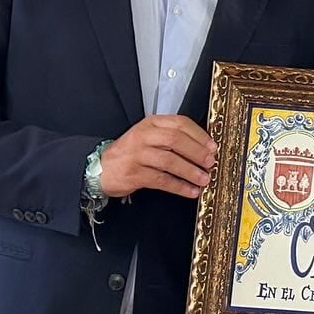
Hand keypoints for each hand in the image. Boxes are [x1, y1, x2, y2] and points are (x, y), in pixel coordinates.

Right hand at [99, 115, 215, 198]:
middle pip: (176, 140)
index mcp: (152, 123)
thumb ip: (172, 137)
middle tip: (211, 163)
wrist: (101, 168)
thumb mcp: (149, 136)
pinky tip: (191, 191)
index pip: (180, 123)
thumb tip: (204, 148)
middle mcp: (144, 136)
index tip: (213, 146)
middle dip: (197, 152)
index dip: (199, 135)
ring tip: (204, 179)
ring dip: (190, 171)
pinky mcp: (134, 174)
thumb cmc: (131, 152)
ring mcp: (137, 155)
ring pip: (169, 161)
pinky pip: (162, 180)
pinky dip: (179, 186)